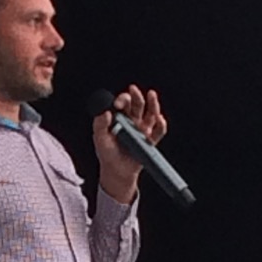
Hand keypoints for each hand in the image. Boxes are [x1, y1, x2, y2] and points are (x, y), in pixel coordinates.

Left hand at [93, 85, 166, 203]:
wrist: (116, 171)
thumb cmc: (107, 153)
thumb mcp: (100, 139)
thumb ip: (100, 125)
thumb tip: (106, 112)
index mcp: (120, 117)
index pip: (123, 103)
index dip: (122, 99)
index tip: (118, 103)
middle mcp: (133, 120)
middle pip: (138, 104)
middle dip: (136, 96)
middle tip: (133, 89)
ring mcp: (143, 130)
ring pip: (151, 113)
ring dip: (153, 103)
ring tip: (151, 94)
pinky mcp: (150, 140)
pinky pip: (159, 131)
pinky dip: (161, 124)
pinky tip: (159, 118)